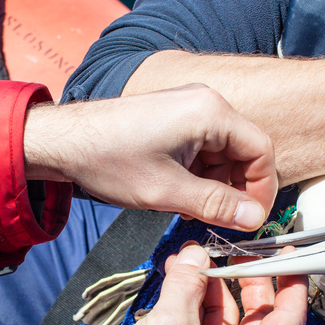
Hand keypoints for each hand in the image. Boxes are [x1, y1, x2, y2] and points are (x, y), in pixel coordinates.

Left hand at [24, 85, 276, 230]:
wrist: (63, 141)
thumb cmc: (108, 159)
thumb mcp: (166, 191)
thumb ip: (215, 205)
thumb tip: (253, 218)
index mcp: (210, 112)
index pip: (261, 151)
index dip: (261, 189)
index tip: (250, 219)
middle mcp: (205, 104)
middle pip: (243, 152)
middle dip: (234, 189)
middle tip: (218, 220)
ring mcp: (189, 110)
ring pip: (222, 154)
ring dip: (214, 185)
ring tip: (190, 208)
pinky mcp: (175, 120)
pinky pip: (203, 150)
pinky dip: (198, 175)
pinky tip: (179, 194)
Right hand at [75, 244, 306, 324]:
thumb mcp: (171, 322)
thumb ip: (188, 282)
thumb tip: (195, 255)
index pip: (288, 319)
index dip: (291, 283)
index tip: (288, 255)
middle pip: (257, 315)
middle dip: (244, 279)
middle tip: (235, 250)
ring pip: (227, 318)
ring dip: (211, 287)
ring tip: (192, 258)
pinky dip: (194, 302)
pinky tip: (178, 278)